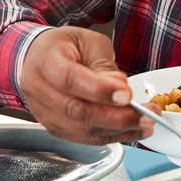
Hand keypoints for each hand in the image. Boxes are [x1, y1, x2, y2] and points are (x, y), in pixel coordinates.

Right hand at [18, 26, 152, 144]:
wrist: (35, 59)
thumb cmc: (63, 47)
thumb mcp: (88, 42)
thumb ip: (104, 65)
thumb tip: (121, 91)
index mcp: (46, 60)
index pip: (70, 79)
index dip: (99, 90)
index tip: (127, 95)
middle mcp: (40, 90)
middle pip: (77, 111)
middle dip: (116, 117)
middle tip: (145, 116)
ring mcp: (44, 113)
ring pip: (82, 130)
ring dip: (117, 131)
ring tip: (145, 125)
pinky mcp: (54, 128)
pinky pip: (83, 138)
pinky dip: (109, 137)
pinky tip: (129, 131)